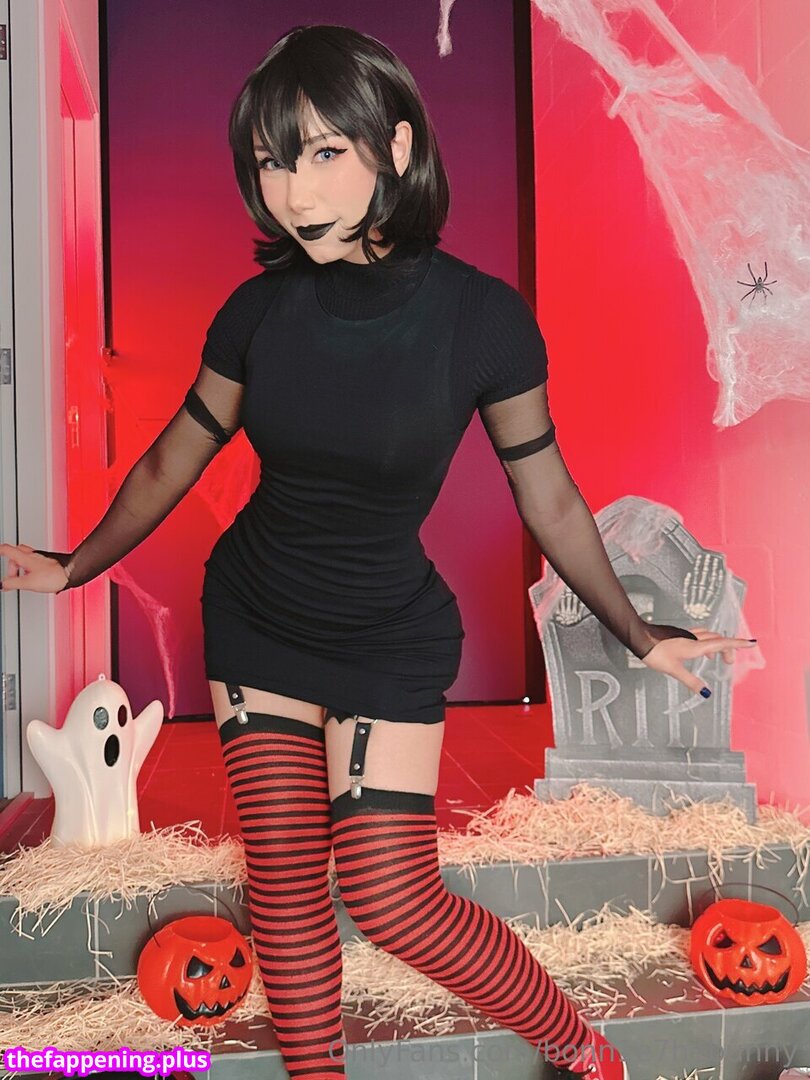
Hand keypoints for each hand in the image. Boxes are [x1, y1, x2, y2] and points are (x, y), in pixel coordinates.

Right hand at [0, 544, 70, 593]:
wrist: (73, 573)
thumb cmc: (56, 575)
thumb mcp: (29, 583)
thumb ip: (13, 583)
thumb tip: (3, 584)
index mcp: (26, 557)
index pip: (7, 549)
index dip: (0, 551)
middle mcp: (34, 554)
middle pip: (16, 552)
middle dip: (12, 563)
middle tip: (12, 575)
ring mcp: (43, 556)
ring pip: (27, 556)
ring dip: (23, 566)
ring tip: (24, 578)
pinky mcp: (50, 561)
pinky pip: (37, 561)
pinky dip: (32, 568)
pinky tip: (36, 578)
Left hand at [642, 626, 756, 696]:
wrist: (640, 638)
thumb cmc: (655, 652)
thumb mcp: (674, 670)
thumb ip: (690, 681)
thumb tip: (705, 692)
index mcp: (696, 646)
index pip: (722, 643)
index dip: (738, 644)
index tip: (752, 643)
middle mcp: (694, 638)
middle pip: (718, 639)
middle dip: (728, 648)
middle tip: (730, 662)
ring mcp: (687, 635)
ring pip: (709, 635)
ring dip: (717, 644)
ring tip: (716, 658)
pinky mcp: (680, 634)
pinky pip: (699, 636)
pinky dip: (706, 642)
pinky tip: (699, 652)